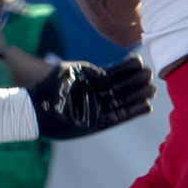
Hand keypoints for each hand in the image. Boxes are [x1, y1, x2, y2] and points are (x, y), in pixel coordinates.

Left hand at [29, 57, 154, 138]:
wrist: (34, 108)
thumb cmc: (49, 87)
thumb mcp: (70, 73)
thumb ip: (91, 72)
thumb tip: (108, 74)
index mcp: (90, 82)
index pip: (113, 74)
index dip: (127, 69)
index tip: (141, 62)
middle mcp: (95, 96)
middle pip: (120, 88)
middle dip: (136, 82)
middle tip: (151, 74)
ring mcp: (96, 110)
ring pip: (121, 102)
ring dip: (137, 96)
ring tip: (152, 89)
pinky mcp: (95, 124)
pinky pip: (117, 117)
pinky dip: (132, 112)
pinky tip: (146, 106)